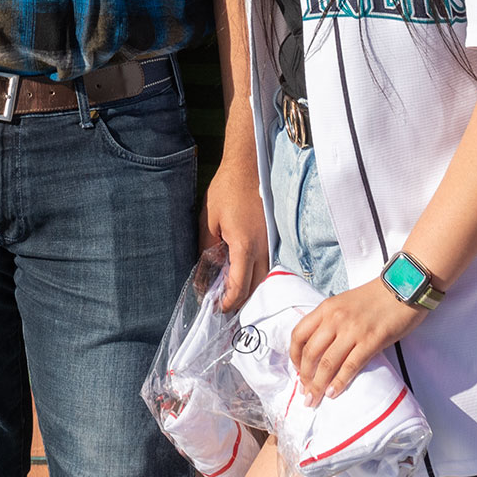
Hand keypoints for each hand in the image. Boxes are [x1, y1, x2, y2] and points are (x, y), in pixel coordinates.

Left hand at [201, 161, 268, 311]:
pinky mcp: (272, 237)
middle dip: (239, 301)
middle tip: (222, 306)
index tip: (217, 308)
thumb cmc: (226, 190)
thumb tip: (204, 272)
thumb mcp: (208, 219)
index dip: (228, 301)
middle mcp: (262, 249)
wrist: (249, 168)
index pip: (239, 287)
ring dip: (249, 289)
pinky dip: (255, 275)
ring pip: (263, 278)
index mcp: (244, 246)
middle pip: (255, 288)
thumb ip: (207, 248)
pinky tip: (242, 274)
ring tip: (230, 293)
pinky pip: (267, 265)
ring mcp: (271, 243)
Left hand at [288, 280, 426, 404]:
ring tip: (314, 399)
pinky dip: (339, 382)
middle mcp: (335, 319)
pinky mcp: (371, 341)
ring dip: (318, 385)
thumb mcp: (344, 303)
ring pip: (327, 363)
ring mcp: (352, 330)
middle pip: (310, 353)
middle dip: (305, 377)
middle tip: (306, 392)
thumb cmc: (375, 297)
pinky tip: (333, 393)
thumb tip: (320, 349)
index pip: (299, 335)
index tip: (298, 370)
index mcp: (326, 308)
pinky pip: (350, 366)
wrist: (403, 286)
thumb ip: (330, 321)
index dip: (294, 356)